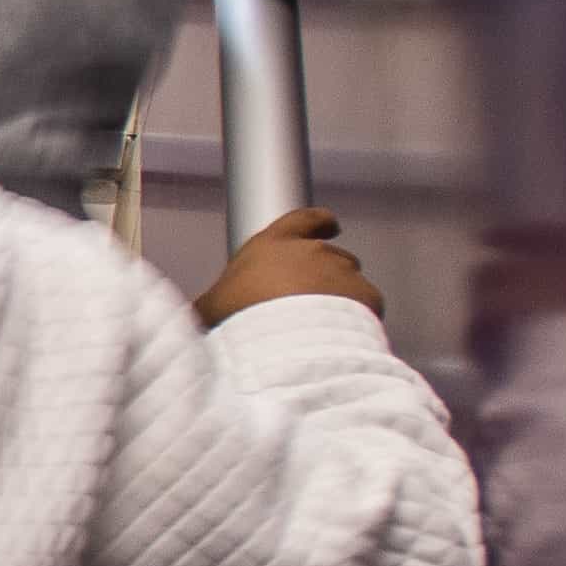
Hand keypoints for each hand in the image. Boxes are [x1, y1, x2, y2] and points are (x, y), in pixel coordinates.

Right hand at [196, 204, 384, 326]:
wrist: (281, 346)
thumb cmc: (242, 322)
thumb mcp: (209, 309)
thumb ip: (212, 304)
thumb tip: (197, 315)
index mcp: (273, 246)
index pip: (302, 220)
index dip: (317, 221)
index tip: (328, 224)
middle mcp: (313, 253)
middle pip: (330, 255)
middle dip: (325, 273)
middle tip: (312, 301)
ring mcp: (343, 274)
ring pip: (349, 282)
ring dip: (340, 299)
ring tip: (323, 327)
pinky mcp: (367, 297)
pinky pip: (367, 306)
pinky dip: (358, 318)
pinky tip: (340, 336)